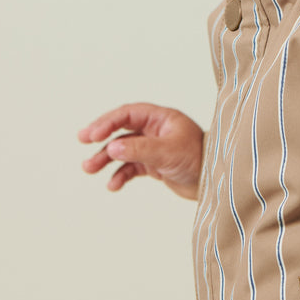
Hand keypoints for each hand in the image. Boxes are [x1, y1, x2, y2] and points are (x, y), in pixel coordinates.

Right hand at [78, 103, 203, 199]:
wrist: (216, 180)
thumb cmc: (199, 158)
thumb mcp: (168, 152)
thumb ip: (140, 149)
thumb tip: (112, 147)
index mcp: (161, 118)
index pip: (129, 114)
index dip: (108, 121)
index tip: (92, 134)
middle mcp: (155, 130)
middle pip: (123, 129)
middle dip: (102, 136)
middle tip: (83, 140)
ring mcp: (154, 147)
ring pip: (124, 149)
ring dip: (106, 157)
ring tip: (88, 168)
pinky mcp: (155, 165)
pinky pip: (132, 167)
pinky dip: (120, 174)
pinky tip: (113, 185)